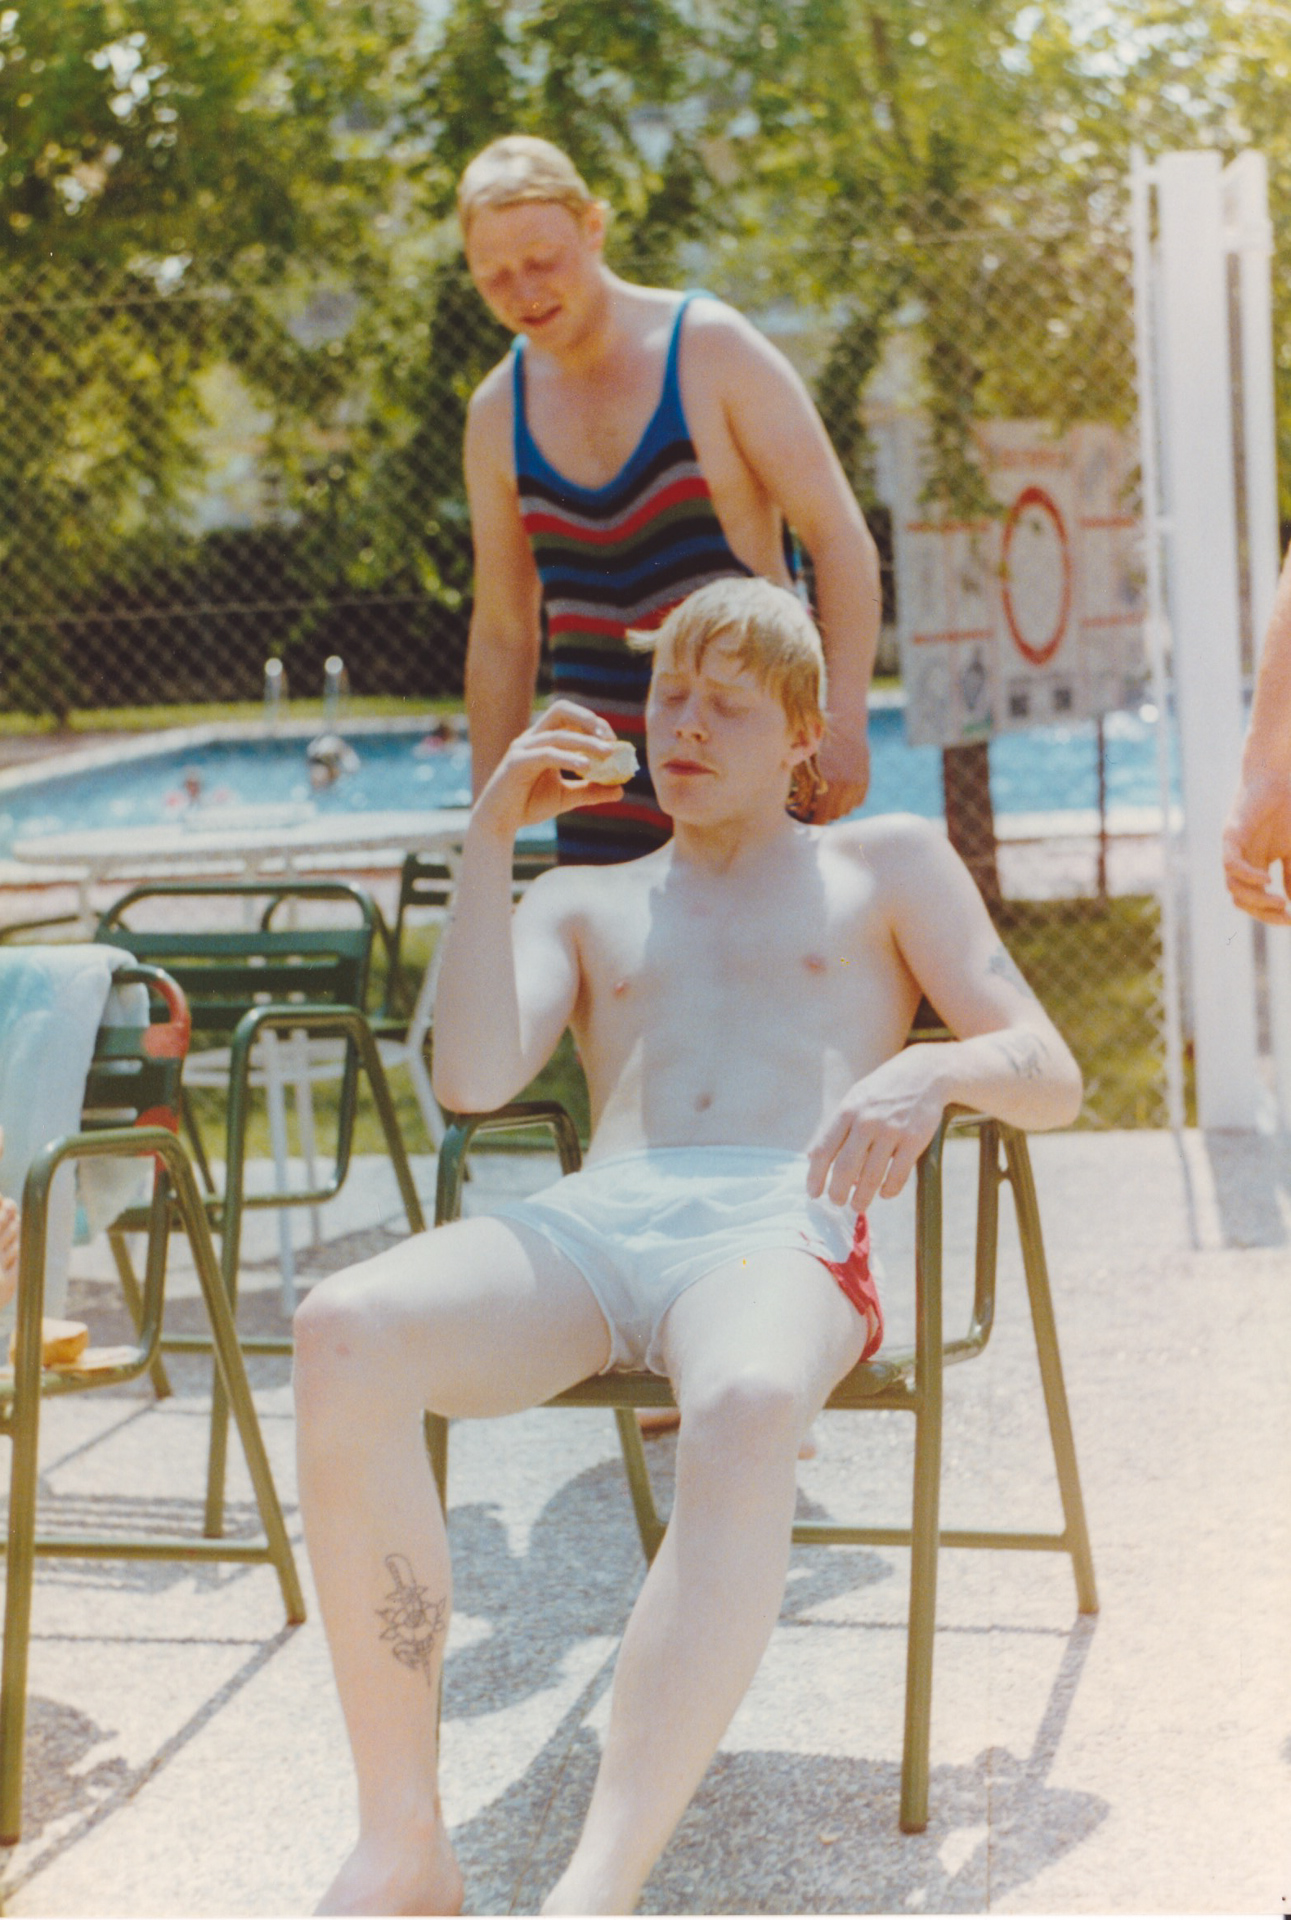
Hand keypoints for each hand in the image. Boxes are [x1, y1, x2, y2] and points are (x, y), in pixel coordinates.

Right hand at [473, 701, 625, 840]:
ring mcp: (522, 748)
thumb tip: (620, 790)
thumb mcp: (567, 796)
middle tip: (610, 739)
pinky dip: (567, 757)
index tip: (614, 741)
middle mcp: (532, 738)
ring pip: (558, 734)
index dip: (594, 723)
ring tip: (607, 754)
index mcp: (543, 740)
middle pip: (561, 710)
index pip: (570, 717)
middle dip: (588, 719)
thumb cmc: (529, 805)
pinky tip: (586, 765)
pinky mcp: (516, 763)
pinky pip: (545, 754)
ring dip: (586, 742)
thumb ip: (591, 790)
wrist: (499, 823)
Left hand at [806, 1047, 945, 1209]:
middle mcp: (867, 1121)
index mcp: (847, 1111)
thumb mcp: (854, 1099)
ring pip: (872, 1176)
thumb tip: (814, 1158)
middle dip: (838, 1192)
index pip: (824, 1150)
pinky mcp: (914, 1140)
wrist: (925, 1072)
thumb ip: (835, 1126)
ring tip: (858, 1205)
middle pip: (846, 1167)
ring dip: (862, 1197)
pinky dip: (889, 1190)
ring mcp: (892, 1131)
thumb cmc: (883, 1090)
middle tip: (837, 1202)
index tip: (813, 1193)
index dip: (815, 1176)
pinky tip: (884, 1194)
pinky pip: (898, 1175)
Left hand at [809, 720, 869, 822]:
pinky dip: (848, 802)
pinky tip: (838, 793)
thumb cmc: (819, 740)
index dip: (808, 819)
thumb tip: (795, 804)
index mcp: (827, 783)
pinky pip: (857, 802)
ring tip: (824, 801)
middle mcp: (844, 786)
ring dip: (834, 809)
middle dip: (820, 815)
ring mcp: (857, 784)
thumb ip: (804, 783)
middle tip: (810, 809)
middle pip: (832, 816)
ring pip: (845, 811)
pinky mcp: (865, 781)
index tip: (800, 815)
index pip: (819, 817)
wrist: (846, 725)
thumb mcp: (806, 759)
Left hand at [1222, 765, 1290, 924]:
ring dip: (1255, 899)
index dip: (1272, 915)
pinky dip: (1247, 876)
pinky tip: (1267, 879)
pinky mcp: (1231, 834)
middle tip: (1285, 915)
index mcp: (1256, 866)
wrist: (1277, 777)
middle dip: (1263, 913)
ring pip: (1233, 887)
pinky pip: (1231, 864)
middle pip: (1242, 899)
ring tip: (1279, 901)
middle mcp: (1241, 861)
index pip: (1257, 900)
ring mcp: (1234, 849)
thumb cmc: (1287, 811)